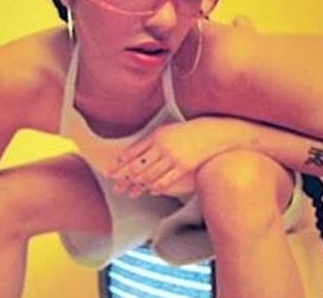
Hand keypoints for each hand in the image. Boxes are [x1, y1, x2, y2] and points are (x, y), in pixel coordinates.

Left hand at [108, 117, 255, 196]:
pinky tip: (150, 191)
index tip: (110, 170)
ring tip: (129, 191)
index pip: (132, 151)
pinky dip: (155, 187)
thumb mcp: (167, 131)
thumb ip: (150, 140)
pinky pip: (165, 180)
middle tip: (114, 184)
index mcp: (156, 135)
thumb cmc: (188, 132)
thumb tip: (134, 151)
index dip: (119, 162)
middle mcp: (162, 146)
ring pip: (149, 175)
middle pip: (137, 165)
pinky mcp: (183, 167)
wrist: (212, 134)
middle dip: (124, 176)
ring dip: (137, 185)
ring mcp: (173, 157)